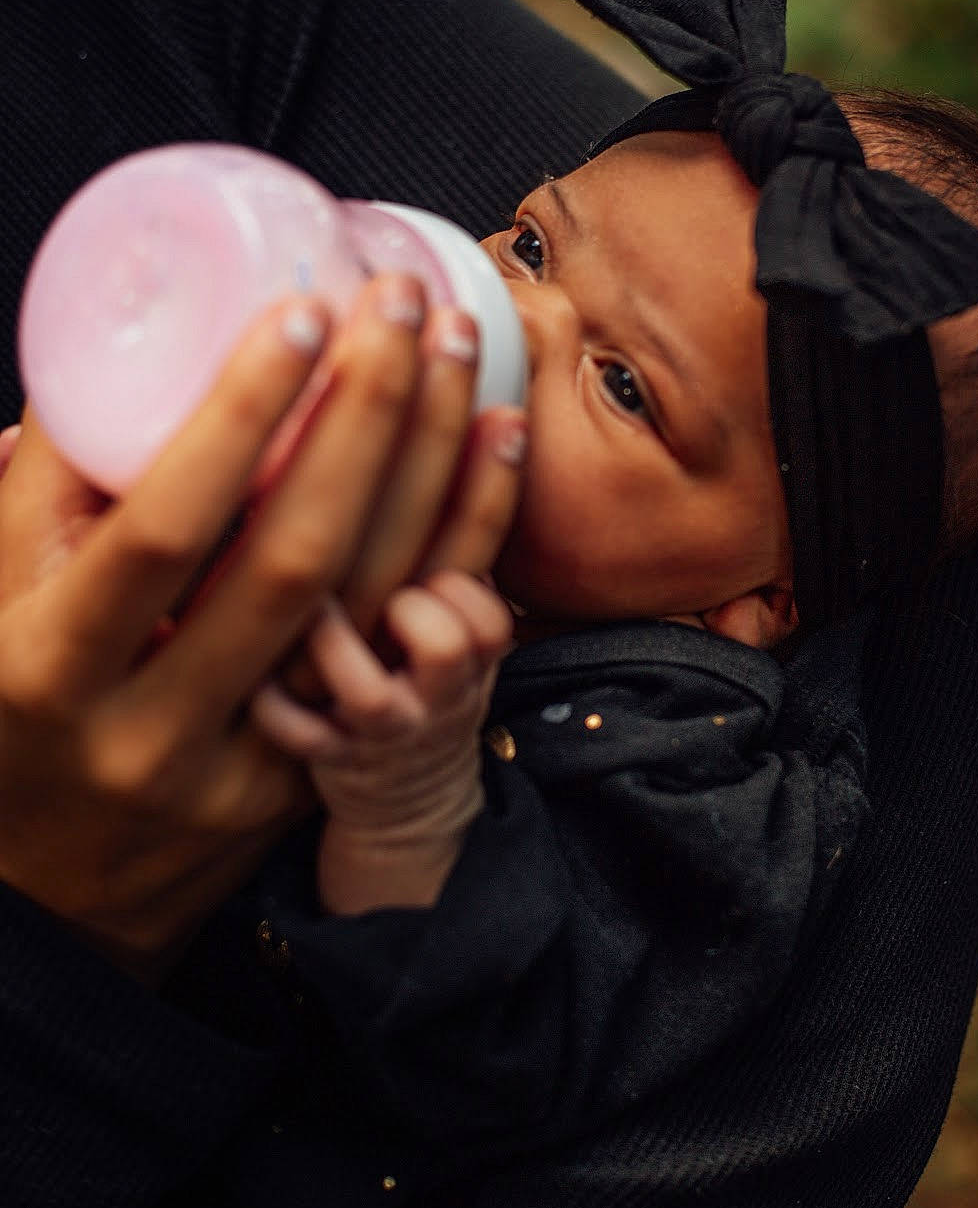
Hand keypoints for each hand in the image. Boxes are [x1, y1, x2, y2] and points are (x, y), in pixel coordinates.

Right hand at [0, 274, 522, 978]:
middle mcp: (150, 727)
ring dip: (428, 465)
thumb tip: (98, 348)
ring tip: (457, 349)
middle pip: (291, 559)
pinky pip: (404, 651)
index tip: (299, 315)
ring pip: (365, 602)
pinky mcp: (305, 783)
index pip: (161, 530)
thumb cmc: (4, 711)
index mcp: (48, 666)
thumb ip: (39, 489)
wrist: (36, 905)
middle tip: (399, 305)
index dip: (235, 422)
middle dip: (360, 418)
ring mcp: (240, 766)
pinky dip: (458, 540)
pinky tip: (492, 448)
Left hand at [251, 572, 513, 912]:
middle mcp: (435, 697)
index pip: (489, 613)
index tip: (432, 561)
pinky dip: (273, 704)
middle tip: (375, 585)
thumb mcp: (464, 624)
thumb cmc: (428, 675)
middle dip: (413, 606)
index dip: (460, 584)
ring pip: (367, 693)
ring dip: (333, 643)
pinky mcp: (330, 762)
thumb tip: (481, 411)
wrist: (411, 797)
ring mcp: (383, 733)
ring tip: (310, 608)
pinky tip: (259, 666)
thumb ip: (457, 540)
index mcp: (473, 658)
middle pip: (447, 645)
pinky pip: (297, 735)